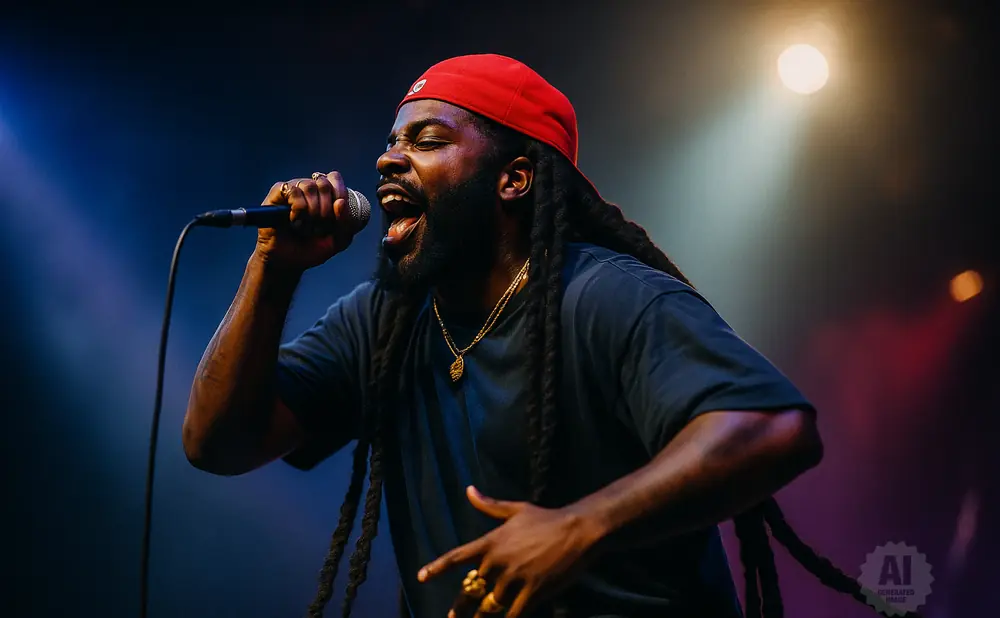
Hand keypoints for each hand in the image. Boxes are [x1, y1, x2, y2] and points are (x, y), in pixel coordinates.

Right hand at [254, 171, 361, 271]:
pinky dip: (298, 208)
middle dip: (326, 209)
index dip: (339, 191)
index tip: (337, 211)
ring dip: (312, 211)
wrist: (288, 261)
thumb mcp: (338, 241)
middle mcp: (309, 188)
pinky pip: (293, 191)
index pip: (334, 178)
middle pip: (324, 183)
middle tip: (319, 227)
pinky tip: (294, 220)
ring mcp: (293, 189)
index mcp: (325, 195)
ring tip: (306, 227)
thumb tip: (341, 202)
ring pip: (309, 186)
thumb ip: (347, 223)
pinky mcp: (277, 194)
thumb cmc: (311, 249)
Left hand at [418, 486, 605, 617]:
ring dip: (482, 617)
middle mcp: (498, 561)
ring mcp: (514, 578)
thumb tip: (469, 490)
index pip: (457, 556)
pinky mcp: (532, 591)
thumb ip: (489, 505)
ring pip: (491, 605)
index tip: (421, 577)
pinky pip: (513, 614)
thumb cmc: (547, 518)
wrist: (577, 529)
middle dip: (461, 606)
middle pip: (471, 589)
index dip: (437, 567)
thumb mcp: (515, 509)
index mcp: (491, 542)